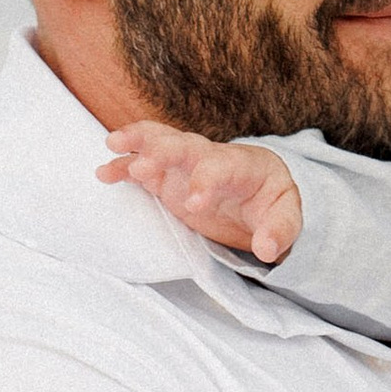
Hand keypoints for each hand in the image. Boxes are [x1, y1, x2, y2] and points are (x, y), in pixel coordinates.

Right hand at [98, 122, 304, 265]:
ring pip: (160, 142)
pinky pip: (142, 164)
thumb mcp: (287, 216)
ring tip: (111, 144)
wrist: (259, 189)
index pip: (220, 167)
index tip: (194, 205)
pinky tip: (103, 173)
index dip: (206, 183)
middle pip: (184, 145)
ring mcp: (185, 165)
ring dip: (137, 141)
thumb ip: (280, 231)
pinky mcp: (167, 178)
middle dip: (163, 151)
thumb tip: (267, 249)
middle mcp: (209, 157)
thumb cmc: (272, 201)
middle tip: (142, 165)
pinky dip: (123, 165)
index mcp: (240, 166)